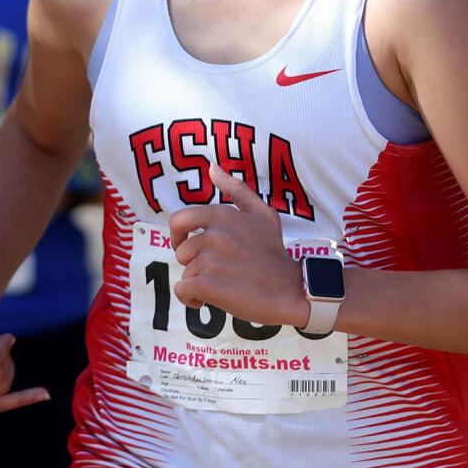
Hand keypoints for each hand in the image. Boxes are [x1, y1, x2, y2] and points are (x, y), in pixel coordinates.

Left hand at [169, 164, 308, 327]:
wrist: (290, 290)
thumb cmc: (274, 252)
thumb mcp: (262, 213)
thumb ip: (236, 188)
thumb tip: (212, 167)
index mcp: (221, 214)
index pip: (178, 220)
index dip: (177, 235)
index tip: (187, 246)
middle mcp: (214, 234)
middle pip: (182, 252)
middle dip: (194, 264)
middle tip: (217, 270)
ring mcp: (210, 260)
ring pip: (185, 273)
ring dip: (198, 283)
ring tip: (222, 285)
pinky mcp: (208, 285)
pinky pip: (183, 292)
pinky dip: (191, 299)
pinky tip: (208, 300)